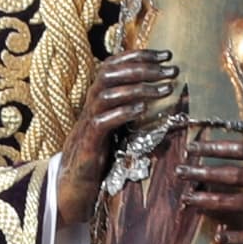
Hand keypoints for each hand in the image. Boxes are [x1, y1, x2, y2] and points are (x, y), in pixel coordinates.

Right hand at [59, 49, 182, 230]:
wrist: (72, 189)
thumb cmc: (98, 159)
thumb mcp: (117, 129)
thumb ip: (130, 111)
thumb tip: (159, 96)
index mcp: (98, 99)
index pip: (114, 65)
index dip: (138, 56)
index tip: (166, 55)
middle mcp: (91, 106)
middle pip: (110, 74)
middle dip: (142, 68)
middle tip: (171, 69)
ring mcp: (87, 123)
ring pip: (107, 93)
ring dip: (139, 88)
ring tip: (165, 89)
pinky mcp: (88, 144)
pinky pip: (102, 121)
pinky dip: (123, 112)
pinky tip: (143, 110)